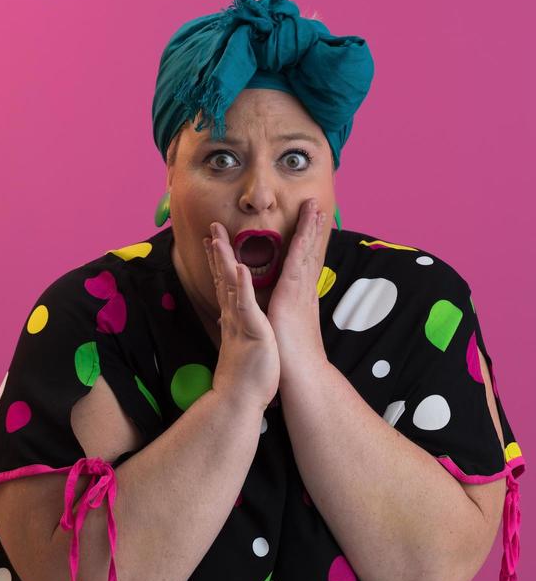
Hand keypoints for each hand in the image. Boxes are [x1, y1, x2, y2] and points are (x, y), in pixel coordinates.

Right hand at [203, 223, 279, 410]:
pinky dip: (242, 285)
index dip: (219, 263)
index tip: (214, 242)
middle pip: (223, 278)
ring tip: (218, 239)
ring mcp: (240, 322)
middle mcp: (233, 316)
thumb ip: (232, 331)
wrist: (241, 400)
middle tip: (212, 229)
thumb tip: (225, 322)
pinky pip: (246, 305)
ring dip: (225, 261)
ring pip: (230, 285)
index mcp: (234, 319)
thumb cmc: (245, 377)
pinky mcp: (251, 330)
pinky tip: (239, 268)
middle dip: (217, 252)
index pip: (225, 285)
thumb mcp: (239, 347)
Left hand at [266, 198, 328, 368]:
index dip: (305, 242)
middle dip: (311, 228)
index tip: (307, 224)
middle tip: (316, 205)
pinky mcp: (292, 297)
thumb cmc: (287, 356)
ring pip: (305, 253)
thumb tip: (265, 312)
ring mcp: (299, 292)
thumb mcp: (276, 328)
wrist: (299, 374)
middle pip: (308, 252)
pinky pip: (296, 266)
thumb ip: (271, 315)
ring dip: (309, 229)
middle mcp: (302, 291)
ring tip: (313, 207)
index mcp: (298, 297)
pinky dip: (300, 247)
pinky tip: (301, 231)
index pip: (301, 263)